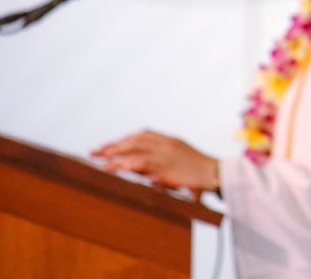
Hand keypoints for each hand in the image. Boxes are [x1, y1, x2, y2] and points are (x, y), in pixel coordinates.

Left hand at [91, 130, 219, 197]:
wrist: (215, 174)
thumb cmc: (202, 173)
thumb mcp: (184, 162)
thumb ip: (166, 163)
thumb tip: (149, 176)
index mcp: (171, 140)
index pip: (143, 135)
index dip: (125, 139)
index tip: (112, 145)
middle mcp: (165, 143)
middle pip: (134, 140)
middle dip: (114, 145)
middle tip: (96, 151)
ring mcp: (164, 153)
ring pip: (133, 149)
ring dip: (114, 153)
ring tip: (98, 159)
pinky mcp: (163, 166)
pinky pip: (137, 163)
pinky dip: (122, 164)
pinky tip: (110, 168)